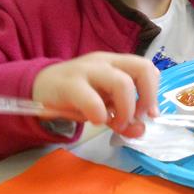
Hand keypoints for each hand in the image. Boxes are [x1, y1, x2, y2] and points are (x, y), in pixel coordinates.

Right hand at [32, 52, 159, 137]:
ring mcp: (88, 70)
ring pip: (121, 83)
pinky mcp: (69, 85)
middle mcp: (106, 62)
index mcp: (118, 63)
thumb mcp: (104, 105)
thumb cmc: (77, 95)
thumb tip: (140, 130)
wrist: (39, 87)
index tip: (150, 114)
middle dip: (147, 98)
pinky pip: (92, 99)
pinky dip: (100, 114)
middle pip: (142, 68)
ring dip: (126, 109)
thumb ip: (123, 118)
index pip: (147, 68)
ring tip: (116, 123)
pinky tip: (96, 120)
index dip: (154, 92)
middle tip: (136, 117)